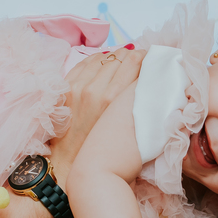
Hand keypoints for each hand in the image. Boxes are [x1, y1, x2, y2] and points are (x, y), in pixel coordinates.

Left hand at [50, 46, 143, 185]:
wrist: (68, 162)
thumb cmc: (103, 150)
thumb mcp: (125, 128)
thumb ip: (136, 102)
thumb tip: (147, 80)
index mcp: (114, 100)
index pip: (135, 62)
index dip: (146, 57)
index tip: (151, 59)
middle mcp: (95, 89)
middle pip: (120, 56)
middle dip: (132, 55)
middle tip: (139, 59)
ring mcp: (78, 86)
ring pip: (103, 56)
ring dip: (116, 56)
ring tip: (123, 61)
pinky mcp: (66, 86)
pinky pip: (86, 62)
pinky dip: (98, 60)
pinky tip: (105, 64)